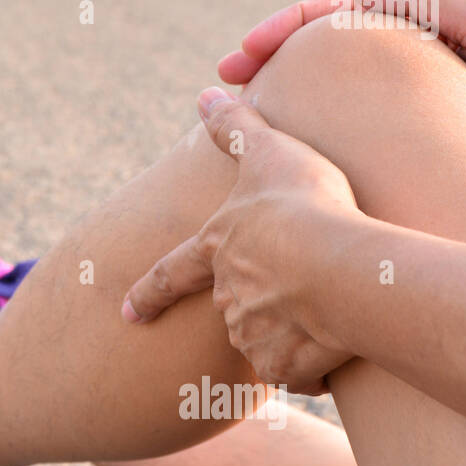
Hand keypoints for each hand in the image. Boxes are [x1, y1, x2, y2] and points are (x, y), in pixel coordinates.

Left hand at [122, 88, 363, 393]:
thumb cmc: (304, 203)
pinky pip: (296, 372)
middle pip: (234, 305)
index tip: (128, 313)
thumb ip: (236, 127)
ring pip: (264, 339)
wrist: (337, 265)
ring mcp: (250, 333)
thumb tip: (206, 93)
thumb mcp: (269, 152)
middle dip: (258, 303)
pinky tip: (337, 347)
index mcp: (217, 248)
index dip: (149, 292)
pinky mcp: (281, 366)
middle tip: (293, 294)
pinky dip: (311, 367)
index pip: (172, 273)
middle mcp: (226, 294)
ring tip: (326, 312)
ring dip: (288, 333)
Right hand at [219, 0, 465, 194]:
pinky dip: (313, 141)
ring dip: (281, 98)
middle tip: (223, 80)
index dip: (285, 27)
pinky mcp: (416, 155)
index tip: (241, 57)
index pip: (337, 15)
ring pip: (329, 94)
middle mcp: (411, 68)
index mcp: (426, 31)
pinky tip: (290, 157)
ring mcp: (410, 112)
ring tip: (241, 116)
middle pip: (321, 52)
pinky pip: (352, 140)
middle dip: (268, 56)